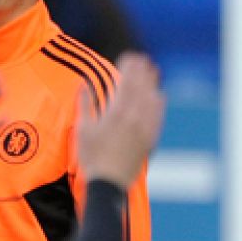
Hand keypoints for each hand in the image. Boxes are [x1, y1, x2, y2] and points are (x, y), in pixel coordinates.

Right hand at [76, 53, 163, 186]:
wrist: (108, 184)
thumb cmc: (91, 157)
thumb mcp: (82, 130)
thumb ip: (85, 105)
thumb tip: (84, 84)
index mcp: (116, 113)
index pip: (126, 83)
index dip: (129, 68)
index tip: (129, 56)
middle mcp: (134, 119)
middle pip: (142, 88)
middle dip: (142, 71)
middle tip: (143, 59)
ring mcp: (144, 130)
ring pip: (153, 101)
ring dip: (152, 84)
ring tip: (153, 71)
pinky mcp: (150, 141)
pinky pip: (158, 117)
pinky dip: (159, 104)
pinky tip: (159, 97)